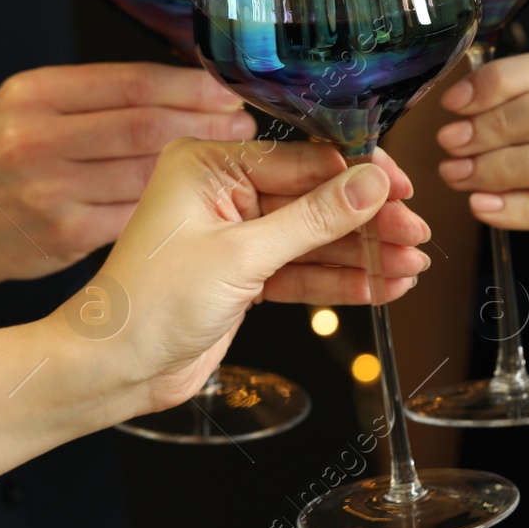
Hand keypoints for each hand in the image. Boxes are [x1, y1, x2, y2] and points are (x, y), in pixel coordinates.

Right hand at [0, 63, 257, 294]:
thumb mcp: (21, 109)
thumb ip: (87, 98)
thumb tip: (177, 85)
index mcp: (33, 94)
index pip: (132, 82)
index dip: (190, 86)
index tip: (226, 89)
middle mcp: (37, 138)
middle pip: (147, 125)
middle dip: (207, 124)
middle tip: (244, 125)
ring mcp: (50, 190)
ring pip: (147, 173)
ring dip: (198, 168)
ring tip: (230, 160)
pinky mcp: (63, 236)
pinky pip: (134, 215)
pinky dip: (170, 208)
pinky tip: (196, 201)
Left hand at [86, 139, 429, 412]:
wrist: (113, 369)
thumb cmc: (148, 305)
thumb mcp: (241, 256)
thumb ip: (313, 219)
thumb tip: (370, 182)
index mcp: (208, 164)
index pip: (302, 158)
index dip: (358, 176)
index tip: (402, 190)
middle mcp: (223, 192)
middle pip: (315, 198)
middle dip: (367, 221)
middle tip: (414, 234)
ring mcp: (235, 234)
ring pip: (314, 237)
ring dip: (362, 254)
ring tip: (410, 265)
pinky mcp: (244, 274)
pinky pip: (303, 270)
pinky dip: (340, 281)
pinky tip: (382, 285)